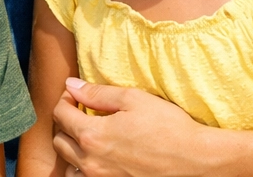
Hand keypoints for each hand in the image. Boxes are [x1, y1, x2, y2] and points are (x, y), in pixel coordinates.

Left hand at [52, 81, 205, 176]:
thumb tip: (72, 85)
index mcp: (92, 135)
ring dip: (71, 146)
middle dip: (66, 121)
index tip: (76, 94)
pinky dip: (82, 167)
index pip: (61, 115)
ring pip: (68, 163)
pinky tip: (98, 155)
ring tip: (88, 134)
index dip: (65, 99)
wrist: (193, 159)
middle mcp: (91, 161)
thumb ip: (98, 93)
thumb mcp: (133, 99)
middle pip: (59, 140)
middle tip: (82, 111)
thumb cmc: (167, 126)